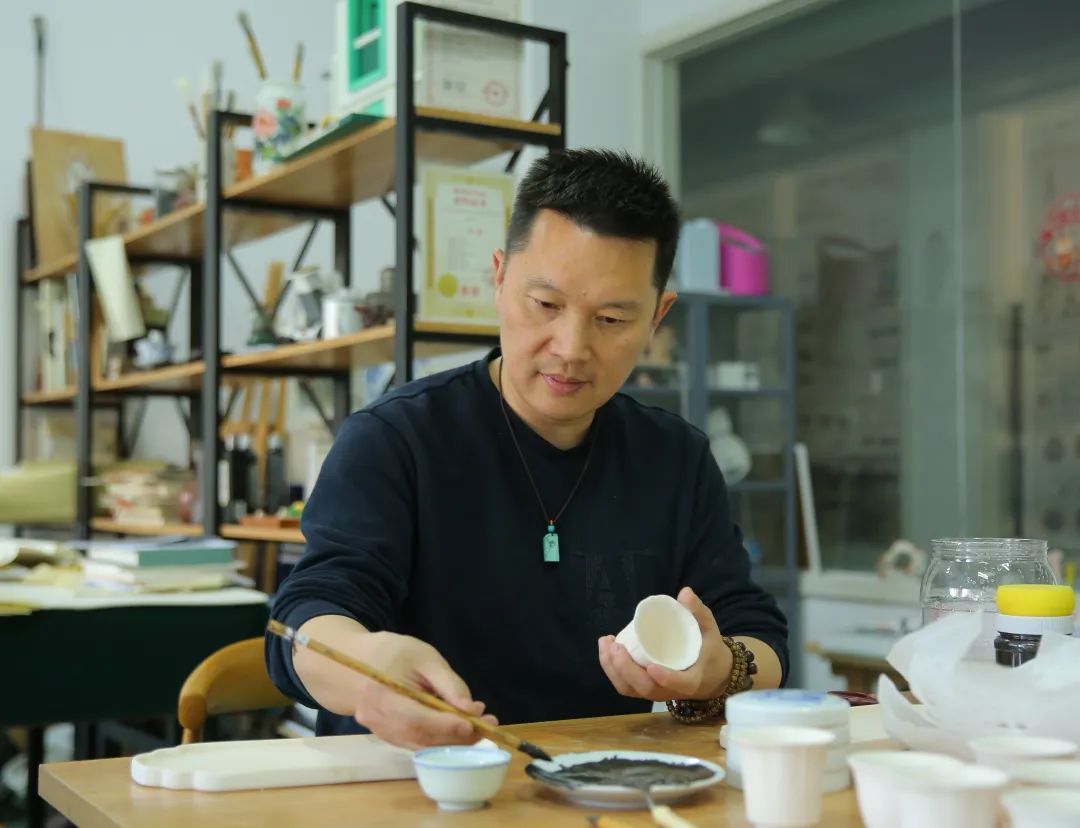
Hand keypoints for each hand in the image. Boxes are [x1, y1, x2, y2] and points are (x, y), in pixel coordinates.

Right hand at [351, 632, 497, 748]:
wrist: (354, 664)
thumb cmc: (391, 653)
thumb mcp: (424, 657)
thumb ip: (448, 683)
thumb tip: (471, 709)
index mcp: (383, 695)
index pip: (417, 718)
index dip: (447, 724)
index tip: (475, 722)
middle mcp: (378, 720)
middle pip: (422, 737)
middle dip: (458, 735)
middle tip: (487, 724)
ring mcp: (381, 732)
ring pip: (422, 745)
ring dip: (452, 739)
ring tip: (479, 726)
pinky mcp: (387, 737)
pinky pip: (417, 743)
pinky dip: (439, 739)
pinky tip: (458, 728)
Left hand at [597, 586, 733, 701]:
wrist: (710, 674)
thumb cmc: (709, 651)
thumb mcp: (709, 630)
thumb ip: (698, 612)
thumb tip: (685, 592)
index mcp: (692, 679)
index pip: (680, 684)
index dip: (666, 678)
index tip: (652, 667)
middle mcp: (671, 691)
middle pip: (646, 687)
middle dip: (627, 669)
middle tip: (616, 646)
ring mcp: (656, 692)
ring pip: (631, 689)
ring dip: (614, 669)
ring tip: (606, 643)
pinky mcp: (645, 689)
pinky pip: (626, 686)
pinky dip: (612, 671)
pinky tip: (607, 650)